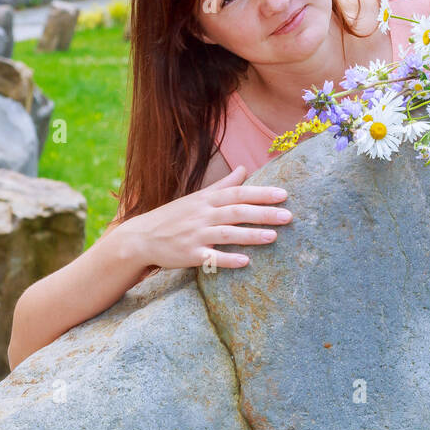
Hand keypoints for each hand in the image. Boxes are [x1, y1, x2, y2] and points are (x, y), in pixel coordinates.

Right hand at [118, 164, 291, 271]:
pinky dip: (227, 259)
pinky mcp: (189, 255)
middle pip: (237, 211)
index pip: (238, 193)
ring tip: (273, 237)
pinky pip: (210, 257)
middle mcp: (203, 215)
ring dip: (251, 235)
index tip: (284, 195)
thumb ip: (223, 184)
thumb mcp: (198, 196)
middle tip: (288, 216)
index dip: (261, 193)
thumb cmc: (175, 215)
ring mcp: (195, 235)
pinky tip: (246, 262)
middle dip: (263, 213)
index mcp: (207, 199)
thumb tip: (245, 168)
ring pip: (227, 234)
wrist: (141, 237)